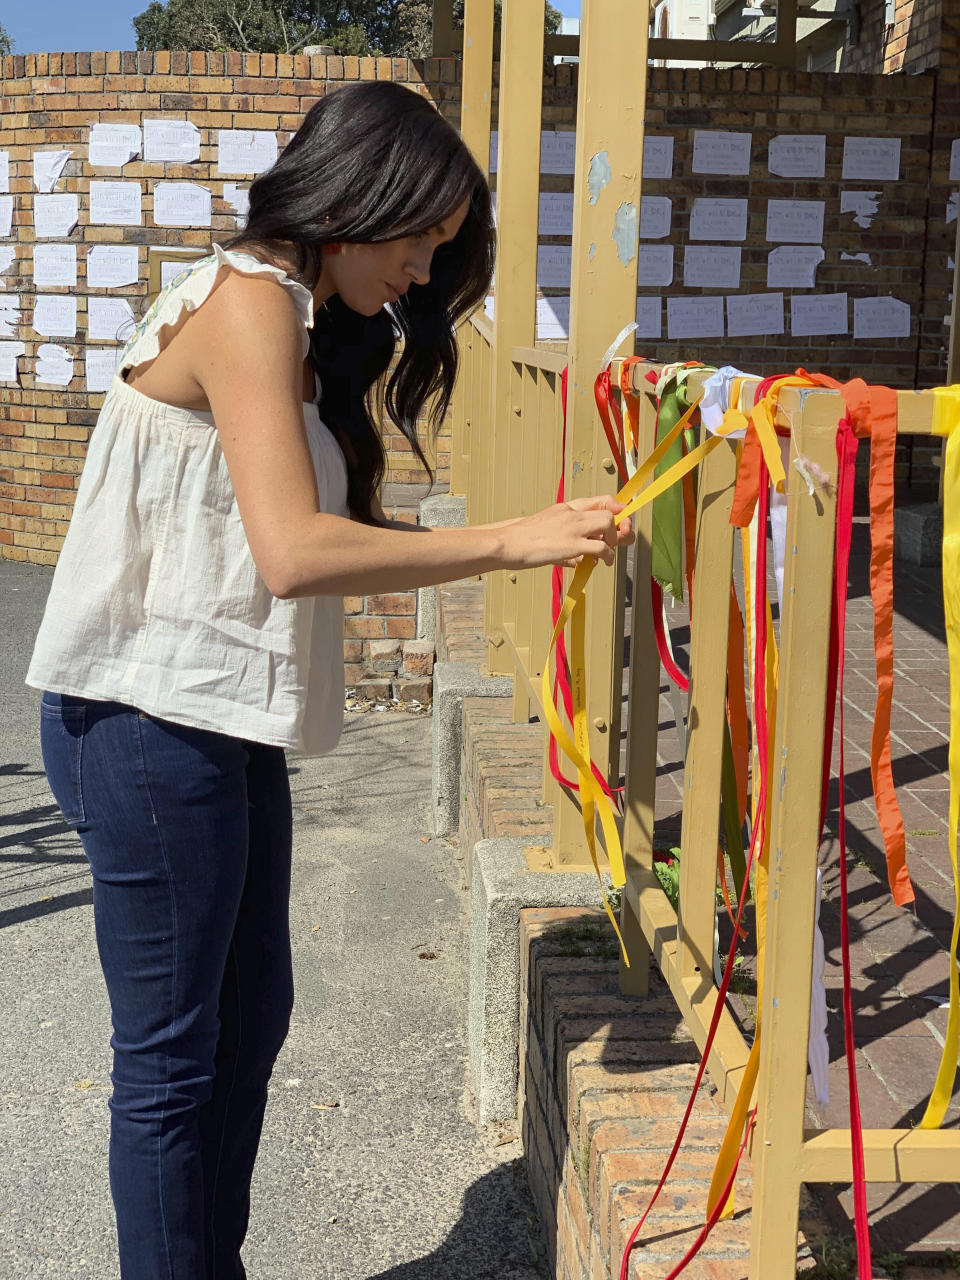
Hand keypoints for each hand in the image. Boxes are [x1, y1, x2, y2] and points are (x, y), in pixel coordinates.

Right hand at [500, 495, 634, 569]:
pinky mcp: (571, 544)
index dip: (615, 508)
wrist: (506, 543)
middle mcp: (571, 513)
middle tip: (617, 541)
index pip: (599, 500)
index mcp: (565, 508)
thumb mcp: (545, 530)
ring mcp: (572, 528)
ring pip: (608, 524)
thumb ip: (565, 540)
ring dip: (613, 540)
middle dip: (619, 527)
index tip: (621, 518)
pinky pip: (602, 548)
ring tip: (608, 554)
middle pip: (608, 512)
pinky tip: (604, 563)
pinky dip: (608, 556)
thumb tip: (578, 560)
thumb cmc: (521, 540)